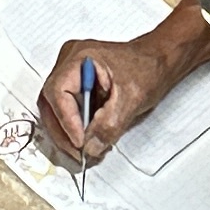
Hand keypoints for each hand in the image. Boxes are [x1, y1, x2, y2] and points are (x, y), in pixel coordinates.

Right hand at [37, 36, 160, 171]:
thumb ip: (110, 124)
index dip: (66, 120)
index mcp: (80, 57)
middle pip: (50, 102)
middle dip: (62, 131)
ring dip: (66, 132)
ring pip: (54, 108)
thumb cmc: (148, 67)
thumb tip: (90, 146)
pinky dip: (75, 127)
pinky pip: (66, 110)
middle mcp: (70, 63)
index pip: (59, 91)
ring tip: (84, 148)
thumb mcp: (132, 98)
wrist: (158, 61)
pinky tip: (87, 138)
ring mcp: (71, 75)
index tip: (79, 142)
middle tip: (78, 152)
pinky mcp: (77, 86)